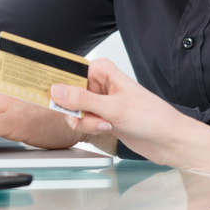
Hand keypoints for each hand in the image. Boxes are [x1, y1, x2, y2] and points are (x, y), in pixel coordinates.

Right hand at [50, 58, 209, 172]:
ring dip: (86, 122)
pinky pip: (83, 121)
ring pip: (74, 111)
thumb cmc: (152, 117)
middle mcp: (99, 83)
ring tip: (105, 124)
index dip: (54, 82)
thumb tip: (57, 90)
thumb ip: (83, 99)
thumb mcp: (114, 108)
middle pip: (67, 94)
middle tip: (87, 116)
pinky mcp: (101, 116)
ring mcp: (99, 101)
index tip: (40, 90)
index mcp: (102, 70)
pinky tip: (107, 128)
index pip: (68, 71)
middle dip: (75, 110)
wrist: (169, 140)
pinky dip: (91, 128)